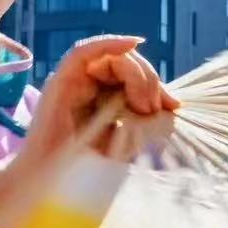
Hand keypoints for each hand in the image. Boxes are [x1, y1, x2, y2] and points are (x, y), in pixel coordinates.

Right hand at [0, 35, 175, 224]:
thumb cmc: (87, 167)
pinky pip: (84, 51)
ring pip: (110, 57)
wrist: (52, 183)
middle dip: (148, 79)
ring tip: (143, 102)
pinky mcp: (60, 81)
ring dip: (135, 72)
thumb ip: (150, 121)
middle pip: (124, 62)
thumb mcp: (130, 140)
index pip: (134, 76)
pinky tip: (133, 44)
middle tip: (152, 108)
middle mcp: (87, 86)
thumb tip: (174, 104)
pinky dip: (110, 44)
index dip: (157, 85)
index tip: (174, 105)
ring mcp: (73, 82)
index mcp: (102, 98)